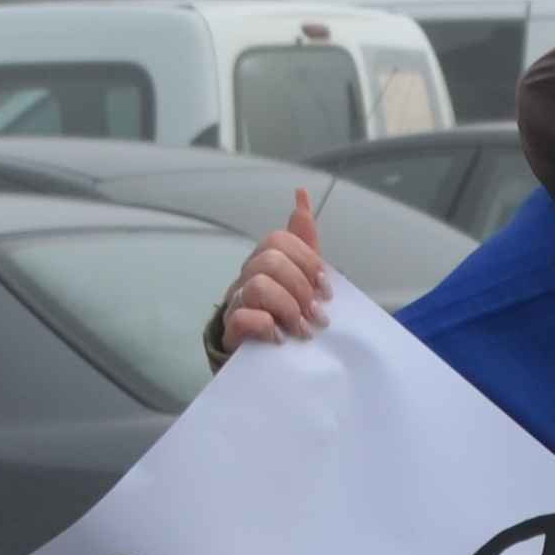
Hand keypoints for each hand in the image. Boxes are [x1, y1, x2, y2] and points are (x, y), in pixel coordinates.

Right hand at [213, 191, 328, 362]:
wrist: (261, 360)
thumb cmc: (282, 315)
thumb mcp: (299, 277)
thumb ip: (302, 241)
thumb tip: (301, 194)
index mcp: (263, 262)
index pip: (278, 239)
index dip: (306, 260)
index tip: (325, 288)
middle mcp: (245, 278)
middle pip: (269, 260)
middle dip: (300, 287)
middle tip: (316, 314)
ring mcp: (235, 303)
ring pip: (257, 285)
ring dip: (287, 307)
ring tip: (302, 329)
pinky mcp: (229, 331)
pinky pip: (242, 316)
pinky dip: (267, 326)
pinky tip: (280, 338)